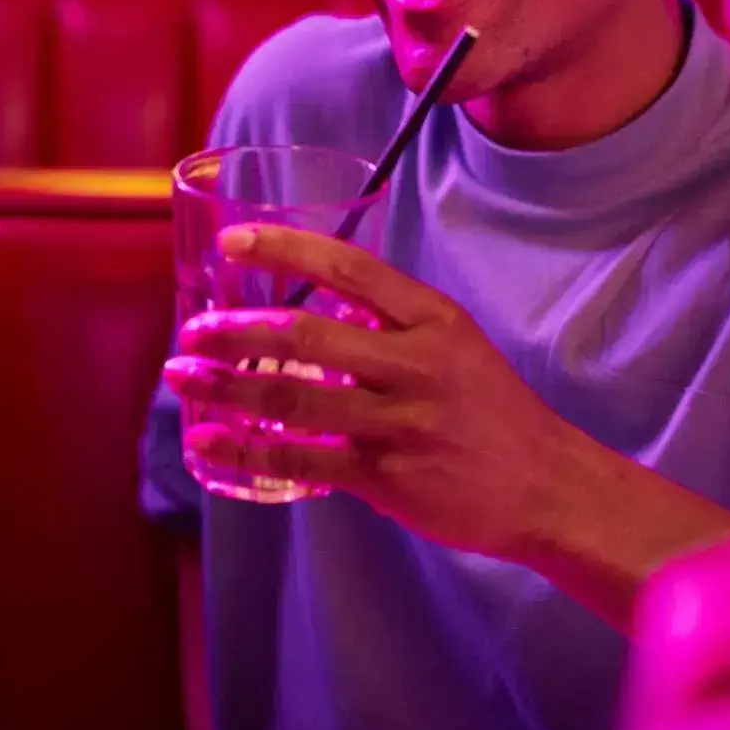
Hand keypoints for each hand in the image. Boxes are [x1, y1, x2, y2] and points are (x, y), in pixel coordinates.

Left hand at [163, 222, 578, 560]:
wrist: (546, 487)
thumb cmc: (493, 412)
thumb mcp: (457, 346)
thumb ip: (392, 325)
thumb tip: (323, 308)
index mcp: (433, 319)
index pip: (349, 268)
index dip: (285, 249)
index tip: (233, 241)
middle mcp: (415, 364)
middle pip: (308, 335)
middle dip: (237, 329)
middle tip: (193, 327)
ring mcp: (399, 422)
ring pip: (294, 398)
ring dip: (227, 387)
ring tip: (182, 375)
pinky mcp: (385, 475)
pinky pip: (300, 459)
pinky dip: (245, 449)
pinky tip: (208, 442)